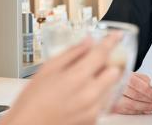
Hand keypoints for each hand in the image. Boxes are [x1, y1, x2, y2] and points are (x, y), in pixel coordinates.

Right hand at [0, 33, 121, 124]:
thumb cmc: (33, 99)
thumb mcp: (48, 68)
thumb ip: (71, 52)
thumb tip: (87, 41)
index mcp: (78, 77)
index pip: (102, 54)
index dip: (112, 41)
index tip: (118, 34)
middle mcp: (90, 94)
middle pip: (114, 71)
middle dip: (109, 62)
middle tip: (99, 58)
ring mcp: (93, 110)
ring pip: (112, 87)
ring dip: (105, 78)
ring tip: (87, 77)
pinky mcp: (93, 120)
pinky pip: (104, 101)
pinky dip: (99, 93)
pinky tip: (84, 92)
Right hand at [111, 72, 151, 114]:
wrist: (110, 80)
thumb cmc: (124, 77)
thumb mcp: (134, 73)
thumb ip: (144, 79)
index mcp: (123, 75)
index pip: (138, 84)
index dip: (149, 92)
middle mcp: (118, 86)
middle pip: (136, 96)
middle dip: (151, 101)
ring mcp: (114, 98)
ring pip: (132, 105)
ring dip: (147, 107)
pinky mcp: (113, 106)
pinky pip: (128, 111)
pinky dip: (139, 112)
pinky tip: (147, 110)